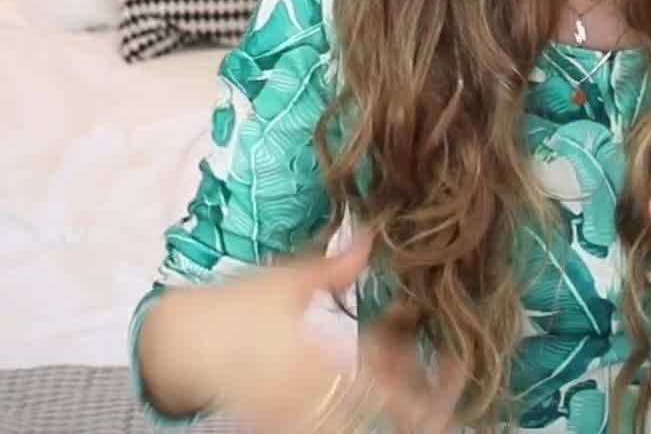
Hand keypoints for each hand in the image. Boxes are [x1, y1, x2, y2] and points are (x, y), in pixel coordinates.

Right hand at [178, 235, 465, 431]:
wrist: (189, 340)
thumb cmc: (240, 303)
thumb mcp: (290, 278)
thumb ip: (336, 267)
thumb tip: (372, 236)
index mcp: (329, 339)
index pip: (393, 355)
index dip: (430, 362)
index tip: (460, 361)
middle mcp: (321, 378)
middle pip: (387, 401)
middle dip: (427, 404)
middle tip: (454, 403)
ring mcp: (303, 406)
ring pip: (363, 423)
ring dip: (398, 418)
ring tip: (427, 417)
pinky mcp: (284, 424)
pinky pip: (328, 430)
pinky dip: (354, 424)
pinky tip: (369, 417)